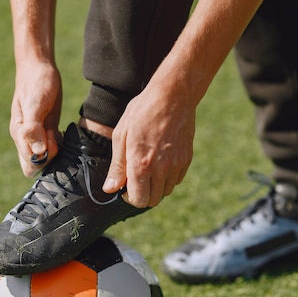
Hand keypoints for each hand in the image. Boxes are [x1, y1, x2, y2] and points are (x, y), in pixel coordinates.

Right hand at [9, 60, 61, 176]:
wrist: (39, 67)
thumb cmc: (36, 82)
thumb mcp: (35, 103)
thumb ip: (33, 128)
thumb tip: (38, 153)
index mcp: (19, 134)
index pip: (30, 164)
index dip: (44, 159)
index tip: (52, 142)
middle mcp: (26, 138)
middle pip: (36, 164)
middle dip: (50, 159)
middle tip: (57, 138)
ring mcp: (36, 135)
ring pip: (45, 157)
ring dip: (56, 152)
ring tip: (59, 133)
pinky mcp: (46, 130)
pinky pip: (52, 147)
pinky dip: (59, 145)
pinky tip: (63, 133)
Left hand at [102, 84, 194, 207]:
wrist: (173, 96)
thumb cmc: (142, 112)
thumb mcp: (121, 136)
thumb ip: (117, 167)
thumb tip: (110, 189)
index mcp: (141, 164)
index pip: (138, 200)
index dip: (129, 197)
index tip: (125, 187)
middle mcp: (161, 169)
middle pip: (153, 200)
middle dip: (143, 194)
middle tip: (136, 178)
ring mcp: (176, 165)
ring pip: (166, 192)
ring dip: (156, 186)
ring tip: (149, 167)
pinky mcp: (187, 159)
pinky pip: (176, 180)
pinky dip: (168, 177)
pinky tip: (161, 161)